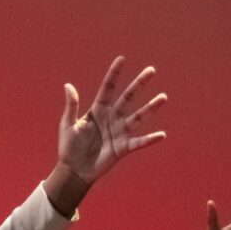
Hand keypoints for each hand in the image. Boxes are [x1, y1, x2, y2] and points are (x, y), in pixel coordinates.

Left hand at [58, 56, 167, 181]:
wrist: (74, 170)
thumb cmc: (69, 147)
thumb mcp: (67, 125)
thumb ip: (71, 106)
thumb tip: (68, 85)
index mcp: (97, 111)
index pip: (107, 89)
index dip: (114, 75)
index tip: (121, 59)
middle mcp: (112, 118)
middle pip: (128, 98)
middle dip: (139, 84)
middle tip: (151, 70)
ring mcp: (119, 132)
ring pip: (138, 117)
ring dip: (150, 108)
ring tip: (163, 97)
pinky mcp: (123, 147)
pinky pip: (139, 142)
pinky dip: (150, 139)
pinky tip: (161, 135)